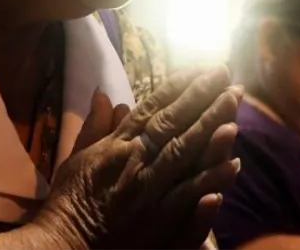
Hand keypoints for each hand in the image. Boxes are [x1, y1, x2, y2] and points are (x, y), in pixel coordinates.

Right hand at [37, 66, 242, 249]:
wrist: (65, 244)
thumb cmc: (70, 201)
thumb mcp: (76, 158)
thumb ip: (94, 126)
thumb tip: (103, 93)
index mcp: (116, 144)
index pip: (151, 107)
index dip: (177, 85)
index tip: (199, 66)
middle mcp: (134, 160)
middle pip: (173, 121)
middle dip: (201, 94)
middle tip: (226, 73)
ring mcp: (147, 188)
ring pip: (185, 150)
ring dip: (211, 124)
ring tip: (233, 102)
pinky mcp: (157, 218)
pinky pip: (189, 194)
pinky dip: (211, 179)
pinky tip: (234, 164)